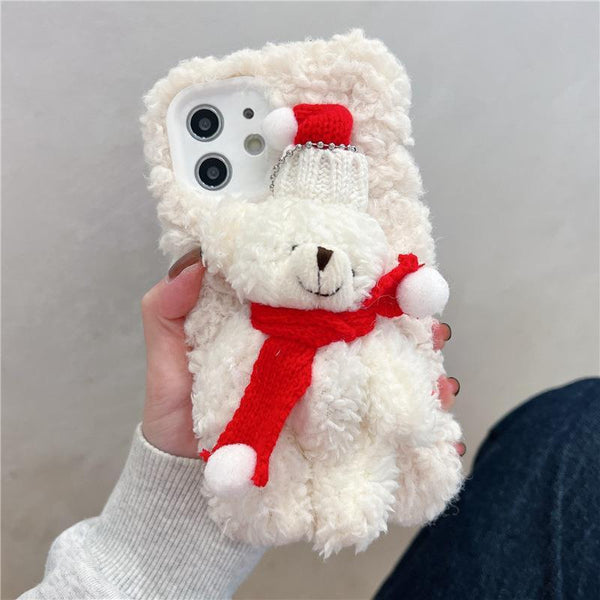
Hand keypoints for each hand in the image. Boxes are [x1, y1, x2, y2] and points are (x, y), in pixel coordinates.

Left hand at [139, 250, 463, 458]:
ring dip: (420, 369)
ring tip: (441, 376)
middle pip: (366, 333)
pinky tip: (438, 415)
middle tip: (433, 327)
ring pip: (383, 373)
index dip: (358, 284)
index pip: (321, 299)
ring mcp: (322, 400)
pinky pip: (380, 423)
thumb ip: (167, 312)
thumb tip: (195, 263)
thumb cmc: (175, 422)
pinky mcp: (331, 438)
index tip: (389, 275)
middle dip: (405, 324)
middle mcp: (306, 359)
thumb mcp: (165, 363)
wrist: (188, 491)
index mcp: (273, 333)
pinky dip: (414, 419)